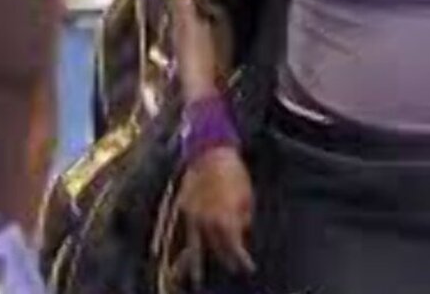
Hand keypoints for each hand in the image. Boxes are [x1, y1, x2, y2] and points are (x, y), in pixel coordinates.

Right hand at [178, 146, 255, 278]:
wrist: (209, 151)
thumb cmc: (233, 172)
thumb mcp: (247, 195)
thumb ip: (243, 216)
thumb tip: (240, 228)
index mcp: (225, 218)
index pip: (233, 247)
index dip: (240, 259)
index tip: (247, 267)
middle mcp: (207, 220)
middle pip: (215, 247)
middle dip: (223, 259)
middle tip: (230, 269)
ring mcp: (192, 213)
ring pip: (193, 243)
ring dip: (192, 262)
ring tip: (192, 278)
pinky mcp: (183, 205)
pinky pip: (184, 228)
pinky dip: (184, 240)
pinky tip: (181, 250)